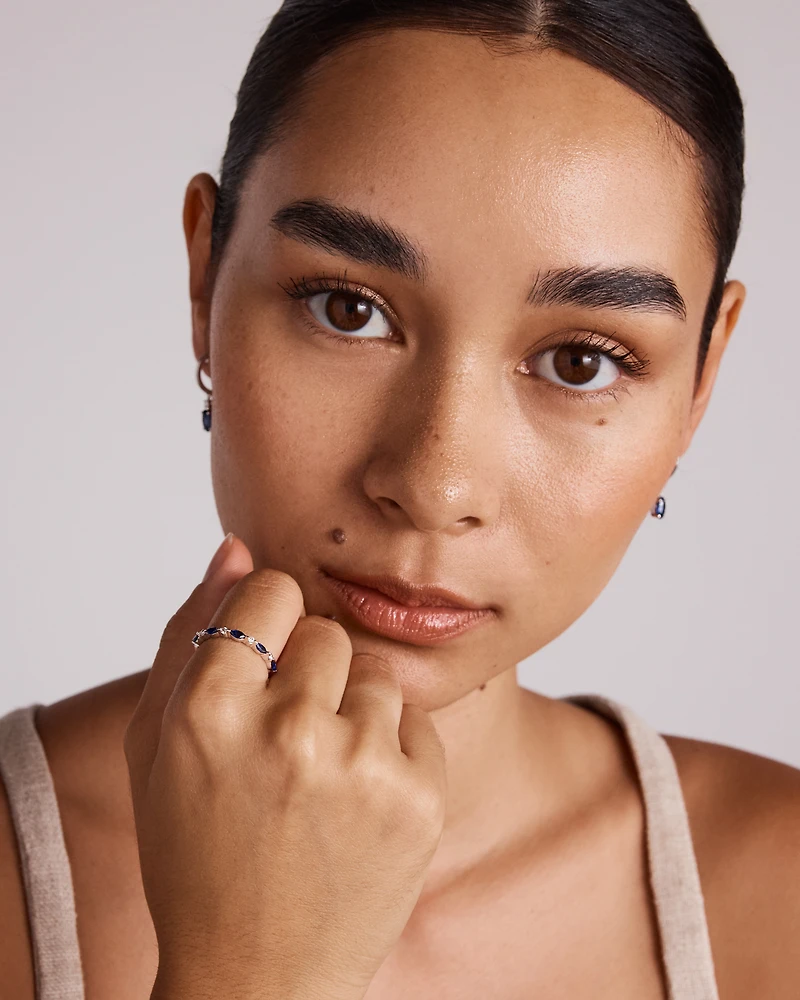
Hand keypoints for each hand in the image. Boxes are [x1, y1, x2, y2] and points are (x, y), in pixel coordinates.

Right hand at [124, 533, 446, 999]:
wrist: (257, 977)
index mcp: (209, 710)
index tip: (267, 660)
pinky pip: (415, 722)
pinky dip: (390, 751)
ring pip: (375, 675)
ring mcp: (360, 765)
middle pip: (329, 630)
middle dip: (310, 671)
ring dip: (352, 712)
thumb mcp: (156, 747)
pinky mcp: (419, 797)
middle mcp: (288, 729)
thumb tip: (236, 548)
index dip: (270, 623)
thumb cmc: (196, 856)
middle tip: (289, 738)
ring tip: (322, 778)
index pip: (273, 589)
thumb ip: (189, 633)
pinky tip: (358, 805)